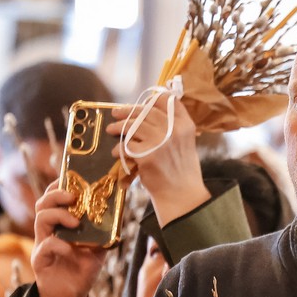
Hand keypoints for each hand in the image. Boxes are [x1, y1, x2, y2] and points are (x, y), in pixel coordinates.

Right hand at [30, 181, 108, 296]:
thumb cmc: (81, 270)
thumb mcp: (98, 249)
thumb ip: (105, 233)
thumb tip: (121, 215)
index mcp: (60, 225)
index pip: (54, 199)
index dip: (59, 186)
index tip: (72, 179)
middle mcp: (49, 232)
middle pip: (43, 204)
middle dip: (56, 195)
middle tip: (73, 196)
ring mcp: (43, 244)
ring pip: (40, 220)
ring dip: (58, 215)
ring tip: (75, 222)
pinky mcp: (41, 260)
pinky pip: (45, 246)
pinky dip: (58, 244)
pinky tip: (70, 249)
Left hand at [107, 93, 209, 225]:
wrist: (182, 196)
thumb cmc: (182, 171)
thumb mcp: (185, 143)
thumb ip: (173, 127)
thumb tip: (150, 113)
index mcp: (185, 125)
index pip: (168, 100)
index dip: (152, 100)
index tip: (142, 103)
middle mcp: (174, 130)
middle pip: (146, 111)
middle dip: (128, 110)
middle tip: (116, 113)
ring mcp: (160, 142)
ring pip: (133, 126)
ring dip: (119, 127)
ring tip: (111, 130)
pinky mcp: (147, 155)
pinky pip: (126, 146)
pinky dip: (119, 149)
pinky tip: (118, 153)